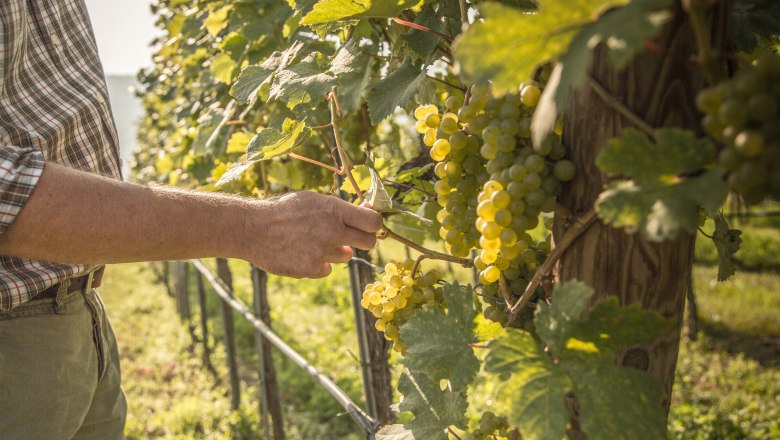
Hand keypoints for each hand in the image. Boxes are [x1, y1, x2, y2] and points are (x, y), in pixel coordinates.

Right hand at [245, 191, 382, 277]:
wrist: (253, 229)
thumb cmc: (284, 211)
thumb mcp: (313, 200)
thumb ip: (339, 209)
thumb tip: (367, 213)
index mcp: (333, 209)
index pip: (373, 221)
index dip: (375, 224)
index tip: (370, 225)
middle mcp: (332, 230)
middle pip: (369, 242)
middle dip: (364, 240)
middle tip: (352, 237)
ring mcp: (322, 251)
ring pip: (346, 255)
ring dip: (336, 250)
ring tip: (314, 241)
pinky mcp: (311, 268)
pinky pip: (327, 269)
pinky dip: (319, 263)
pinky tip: (303, 253)